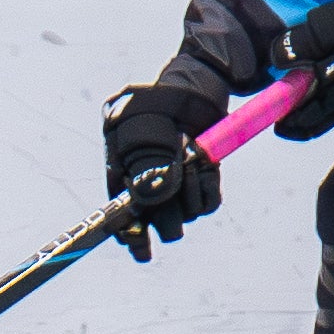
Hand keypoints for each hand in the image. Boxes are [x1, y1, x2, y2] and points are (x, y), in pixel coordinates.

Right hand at [102, 85, 221, 260]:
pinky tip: (204, 163)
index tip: (141, 243)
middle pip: (161, 227)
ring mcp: (179, 191)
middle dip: (169, 215)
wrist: (187, 91)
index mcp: (125, 185)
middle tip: (172, 188)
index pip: (124, 225)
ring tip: (187, 157)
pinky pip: (209, 202)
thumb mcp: (140, 130)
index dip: (132, 238)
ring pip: (188, 214)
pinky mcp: (203, 185)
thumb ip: (145, 165)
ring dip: (190, 188)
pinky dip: (208, 184)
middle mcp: (153, 194)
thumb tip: (151, 200)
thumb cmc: (152, 107)